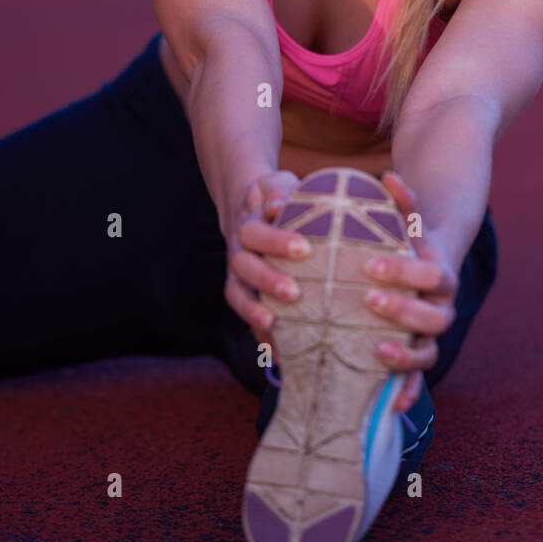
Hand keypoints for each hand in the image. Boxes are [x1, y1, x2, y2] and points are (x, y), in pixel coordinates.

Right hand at [224, 170, 307, 343]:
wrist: (250, 207)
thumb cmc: (278, 196)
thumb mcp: (279, 183)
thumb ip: (280, 191)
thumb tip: (278, 206)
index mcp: (248, 225)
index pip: (255, 233)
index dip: (277, 241)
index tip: (305, 248)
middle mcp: (238, 252)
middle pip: (244, 268)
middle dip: (268, 281)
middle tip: (295, 292)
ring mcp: (238, 276)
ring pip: (238, 296)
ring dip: (255, 313)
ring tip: (275, 327)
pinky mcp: (245, 296)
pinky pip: (246, 319)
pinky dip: (260, 339)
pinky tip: (279, 357)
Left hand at [363, 171, 457, 411]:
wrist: (415, 272)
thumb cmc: (402, 245)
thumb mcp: (402, 224)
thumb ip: (401, 203)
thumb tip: (388, 176)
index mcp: (441, 274)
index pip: (434, 276)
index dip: (406, 273)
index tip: (371, 265)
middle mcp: (441, 308)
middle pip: (436, 318)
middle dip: (404, 312)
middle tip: (368, 300)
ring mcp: (429, 337)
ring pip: (430, 353)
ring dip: (406, 356)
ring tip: (376, 350)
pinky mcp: (415, 358)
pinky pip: (417, 382)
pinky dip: (407, 394)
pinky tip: (389, 406)